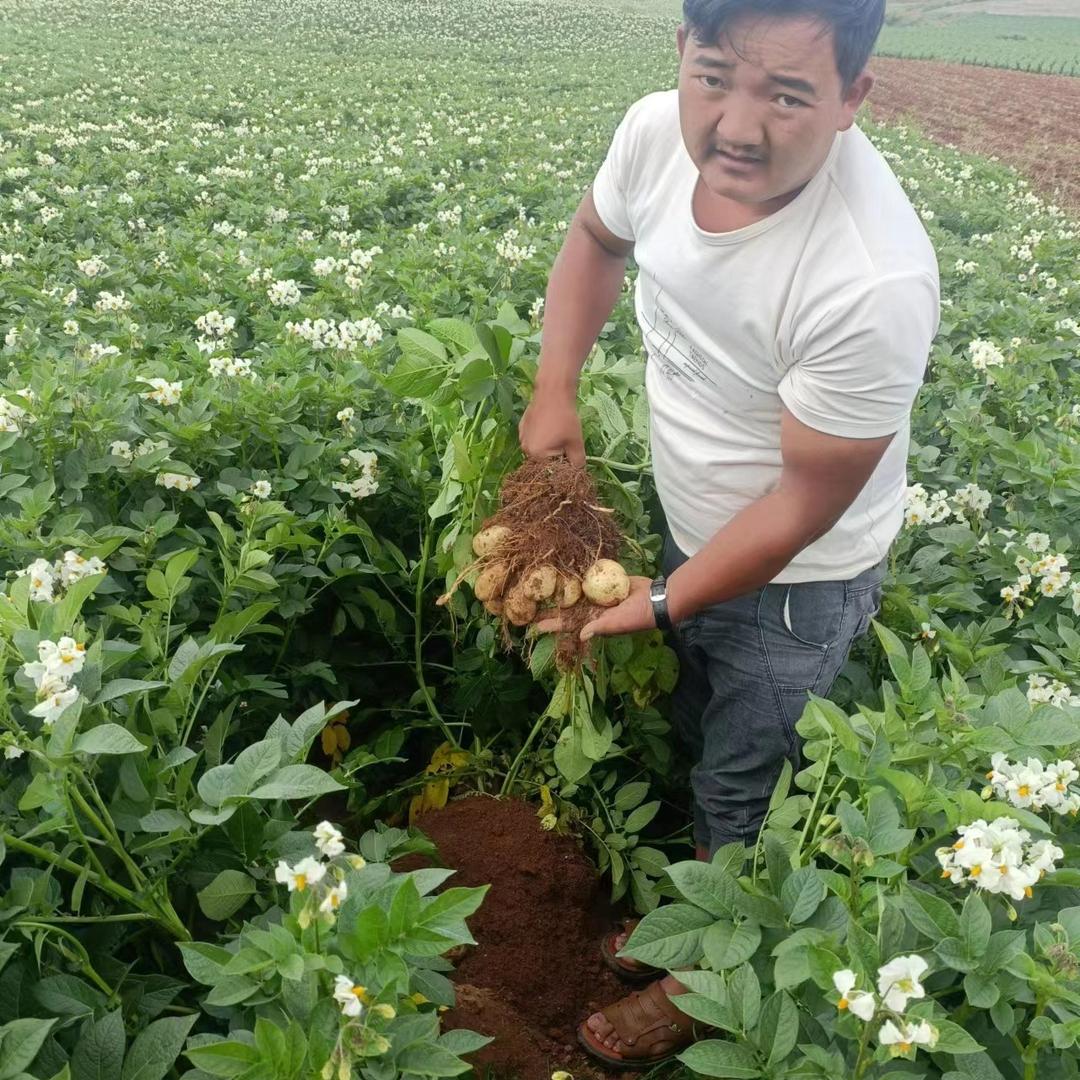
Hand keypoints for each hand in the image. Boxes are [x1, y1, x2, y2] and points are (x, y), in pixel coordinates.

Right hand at [519, 383, 585, 465]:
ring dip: (548, 447)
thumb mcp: (576, 443)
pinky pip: (533, 438)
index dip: (563, 465)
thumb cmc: (565, 418)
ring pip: (538, 449)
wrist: (553, 392)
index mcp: (536, 455)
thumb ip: (578, 461)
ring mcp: (522, 437)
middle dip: (556, 456)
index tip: (572, 456)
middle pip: (543, 461)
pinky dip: (542, 437)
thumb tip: (579, 472)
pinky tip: (551, 427)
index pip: (551, 470)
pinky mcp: (522, 427)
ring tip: (559, 434)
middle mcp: (525, 449)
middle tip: (567, 444)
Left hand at [534, 576, 655, 641]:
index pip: (568, 623)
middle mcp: (593, 608)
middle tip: (533, 599)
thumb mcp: (618, 623)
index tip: (535, 624)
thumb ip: (600, 626)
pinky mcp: (606, 581)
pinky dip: (580, 574)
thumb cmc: (637, 615)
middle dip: (552, 604)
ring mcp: (599, 594)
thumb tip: (582, 635)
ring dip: (563, 587)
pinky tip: (565, 567)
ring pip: (577, 591)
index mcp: (593, 620)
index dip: (552, 624)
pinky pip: (590, 577)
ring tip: (544, 581)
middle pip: (568, 606)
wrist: (655, 598)